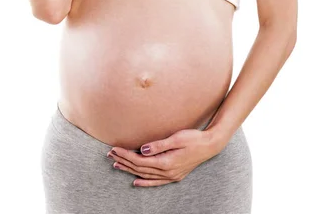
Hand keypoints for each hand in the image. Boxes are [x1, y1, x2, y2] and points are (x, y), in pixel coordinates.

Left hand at [107, 127, 221, 186]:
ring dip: (130, 170)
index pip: (140, 160)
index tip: (115, 149)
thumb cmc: (193, 138)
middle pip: (140, 168)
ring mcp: (171, 176)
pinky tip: (136, 182)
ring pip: (146, 175)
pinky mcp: (174, 175)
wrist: (210, 145)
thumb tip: (142, 149)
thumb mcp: (176, 138)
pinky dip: (145, 182)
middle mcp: (167, 172)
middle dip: (124, 161)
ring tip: (118, 165)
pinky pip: (156, 182)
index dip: (126, 155)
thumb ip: (158, 145)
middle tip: (111, 155)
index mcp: (166, 162)